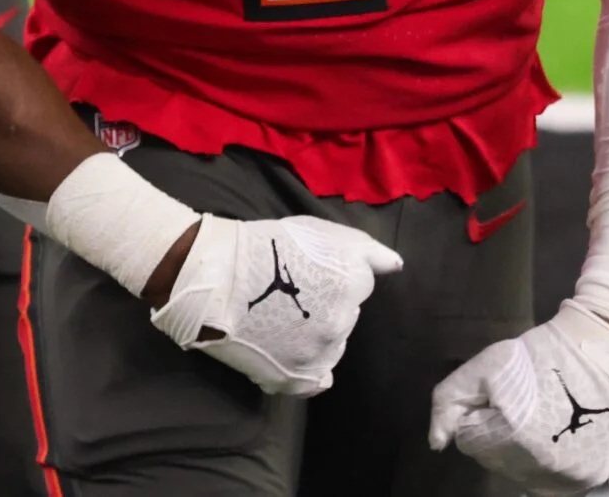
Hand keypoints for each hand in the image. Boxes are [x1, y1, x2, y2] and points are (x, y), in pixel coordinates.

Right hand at [146, 212, 402, 394]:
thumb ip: (364, 248)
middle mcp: (344, 320)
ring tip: (280, 321)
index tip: (309, 270)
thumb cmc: (261, 245)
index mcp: (351, 281)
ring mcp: (322, 352)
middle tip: (291, 295)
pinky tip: (286, 351)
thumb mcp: (316, 230)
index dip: (333, 274)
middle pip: (346, 316)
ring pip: (331, 346)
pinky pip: (317, 379)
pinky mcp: (298, 377)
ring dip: (315, 335)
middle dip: (327, 306)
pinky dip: (307, 368)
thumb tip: (396, 265)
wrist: (211, 278)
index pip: (360, 282)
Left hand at [428, 299, 608, 496]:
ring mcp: (565, 478)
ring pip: (519, 473)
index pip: (469, 441)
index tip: (499, 397)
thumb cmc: (538, 358)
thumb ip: (449, 403)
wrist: (601, 359)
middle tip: (521, 406)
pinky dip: (543, 464)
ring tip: (538, 420)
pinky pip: (547, 481)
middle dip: (496, 435)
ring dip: (518, 453)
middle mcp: (539, 466)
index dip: (479, 414)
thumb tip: (436, 443)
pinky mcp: (586, 482)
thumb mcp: (484, 367)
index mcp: (512, 437)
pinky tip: (553, 438)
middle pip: (493, 460)